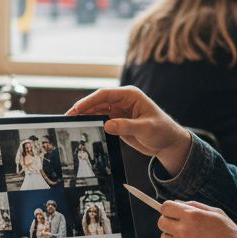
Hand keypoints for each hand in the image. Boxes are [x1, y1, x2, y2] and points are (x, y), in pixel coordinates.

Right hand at [68, 86, 191, 174]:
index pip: (105, 94)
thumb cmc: (162, 131)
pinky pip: (100, 119)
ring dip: (85, 116)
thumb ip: (126, 126)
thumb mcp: (146, 128)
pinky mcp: (117, 121)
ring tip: (71, 122)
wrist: (168, 143)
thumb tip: (107, 125)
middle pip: (97, 101)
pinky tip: (83, 127)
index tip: (77, 109)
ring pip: (97, 110)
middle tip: (68, 117)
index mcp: (130, 95)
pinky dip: (91, 122)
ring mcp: (119, 111)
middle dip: (83, 108)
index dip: (89, 101)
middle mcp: (122, 101)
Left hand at [156, 200, 236, 237]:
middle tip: (180, 226)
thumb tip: (179, 203)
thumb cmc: (230, 237)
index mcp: (192, 216)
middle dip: (169, 222)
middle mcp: (183, 231)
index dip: (168, 209)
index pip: (165, 207)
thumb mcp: (217, 214)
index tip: (172, 212)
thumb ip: (195, 206)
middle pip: (161, 223)